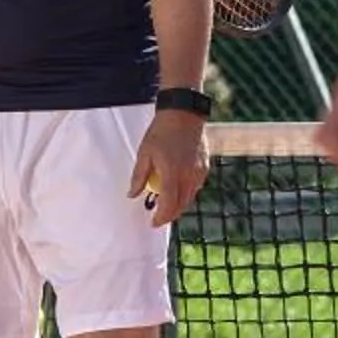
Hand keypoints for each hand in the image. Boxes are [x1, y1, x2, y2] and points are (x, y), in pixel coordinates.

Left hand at [129, 109, 209, 226]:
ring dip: (178, 204)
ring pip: (189, 198)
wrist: (183, 114)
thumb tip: (132, 195)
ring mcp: (198, 172)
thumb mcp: (144, 153)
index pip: (168, 205)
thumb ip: (138, 176)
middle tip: (158, 217)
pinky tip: (177, 186)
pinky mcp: (204, 167)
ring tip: (166, 203)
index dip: (160, 218)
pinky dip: (186, 191)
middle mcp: (188, 176)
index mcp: (171, 173)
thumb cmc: (161, 131)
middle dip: (169, 215)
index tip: (153, 223)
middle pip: (180, 206)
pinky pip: (196, 187)